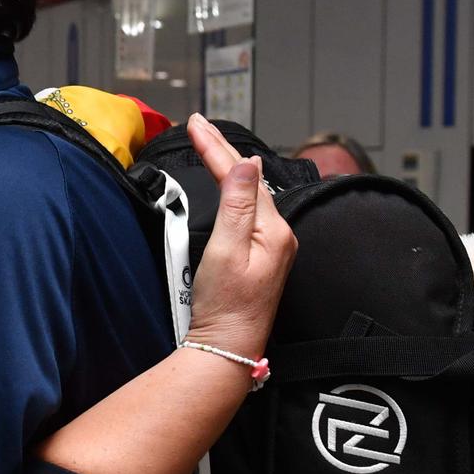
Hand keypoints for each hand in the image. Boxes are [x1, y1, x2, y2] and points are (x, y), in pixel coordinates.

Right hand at [183, 115, 296, 362]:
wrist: (227, 349)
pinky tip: (228, 183)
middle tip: (199, 126)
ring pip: (248, 194)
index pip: (243, 177)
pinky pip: (246, 211)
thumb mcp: (227, 251)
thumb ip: (238, 206)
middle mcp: (278, 236)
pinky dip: (231, 190)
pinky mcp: (258, 258)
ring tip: (210, 144)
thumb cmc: (226, 308)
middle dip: (222, 151)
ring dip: (227, 167)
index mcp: (274, 230)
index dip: (216, 148)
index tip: (195, 125)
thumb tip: (249, 165)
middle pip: (249, 181)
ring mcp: (270, 248)